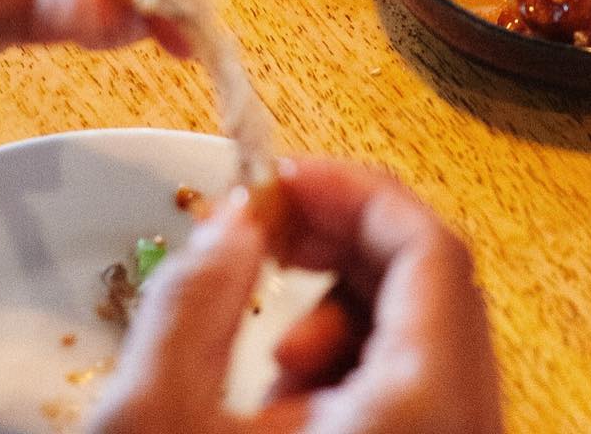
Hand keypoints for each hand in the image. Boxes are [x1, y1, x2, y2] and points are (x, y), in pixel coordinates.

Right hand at [88, 157, 503, 433]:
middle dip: (346, 253)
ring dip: (348, 322)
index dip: (357, 191)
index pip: (433, 250)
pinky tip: (280, 416)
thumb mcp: (151, 428)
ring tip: (266, 366)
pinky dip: (358, 382)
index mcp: (424, 414)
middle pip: (439, 294)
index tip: (280, 180)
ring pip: (430, 352)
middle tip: (265, 246)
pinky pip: (418, 407)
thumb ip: (194, 300)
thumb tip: (239, 220)